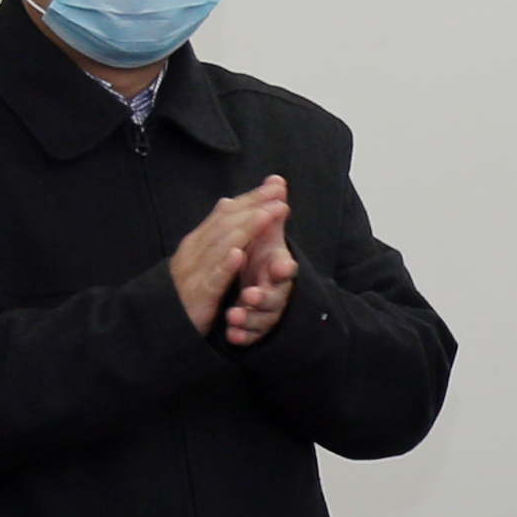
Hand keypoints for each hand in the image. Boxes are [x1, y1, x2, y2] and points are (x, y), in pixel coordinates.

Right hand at [170, 177, 289, 335]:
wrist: (161, 322)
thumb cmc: (187, 289)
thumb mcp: (203, 260)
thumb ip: (219, 236)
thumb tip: (232, 205)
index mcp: (197, 242)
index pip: (225, 213)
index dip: (251, 198)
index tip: (275, 185)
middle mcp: (194, 251)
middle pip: (225, 223)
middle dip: (254, 206)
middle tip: (278, 194)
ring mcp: (194, 272)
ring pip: (221, 246)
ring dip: (247, 228)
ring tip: (267, 214)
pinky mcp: (198, 296)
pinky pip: (213, 279)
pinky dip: (225, 266)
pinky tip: (240, 255)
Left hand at [219, 214, 298, 346]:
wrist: (257, 296)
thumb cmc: (263, 262)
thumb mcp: (268, 239)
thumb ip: (270, 214)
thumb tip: (277, 180)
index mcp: (278, 270)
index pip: (284, 269)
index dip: (281, 269)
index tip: (279, 267)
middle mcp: (275, 291)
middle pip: (274, 297)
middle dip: (262, 296)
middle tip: (249, 295)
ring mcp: (264, 313)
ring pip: (261, 319)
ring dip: (249, 318)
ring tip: (234, 315)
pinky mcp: (253, 330)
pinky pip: (250, 336)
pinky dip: (242, 335)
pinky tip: (232, 336)